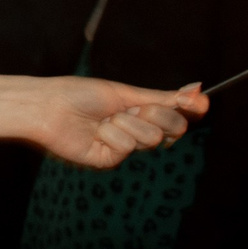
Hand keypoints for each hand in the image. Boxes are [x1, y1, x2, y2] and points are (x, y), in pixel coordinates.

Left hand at [28, 77, 203, 169]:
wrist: (48, 106)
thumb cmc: (80, 94)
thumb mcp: (126, 93)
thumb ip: (163, 97)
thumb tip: (198, 89)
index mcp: (140, 112)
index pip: (178, 115)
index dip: (190, 109)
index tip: (199, 101)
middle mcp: (135, 130)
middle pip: (174, 129)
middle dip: (157, 114)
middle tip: (130, 107)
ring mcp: (123, 147)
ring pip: (152, 138)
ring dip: (129, 123)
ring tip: (105, 119)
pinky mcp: (109, 160)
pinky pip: (128, 147)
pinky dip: (113, 134)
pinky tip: (95, 131)